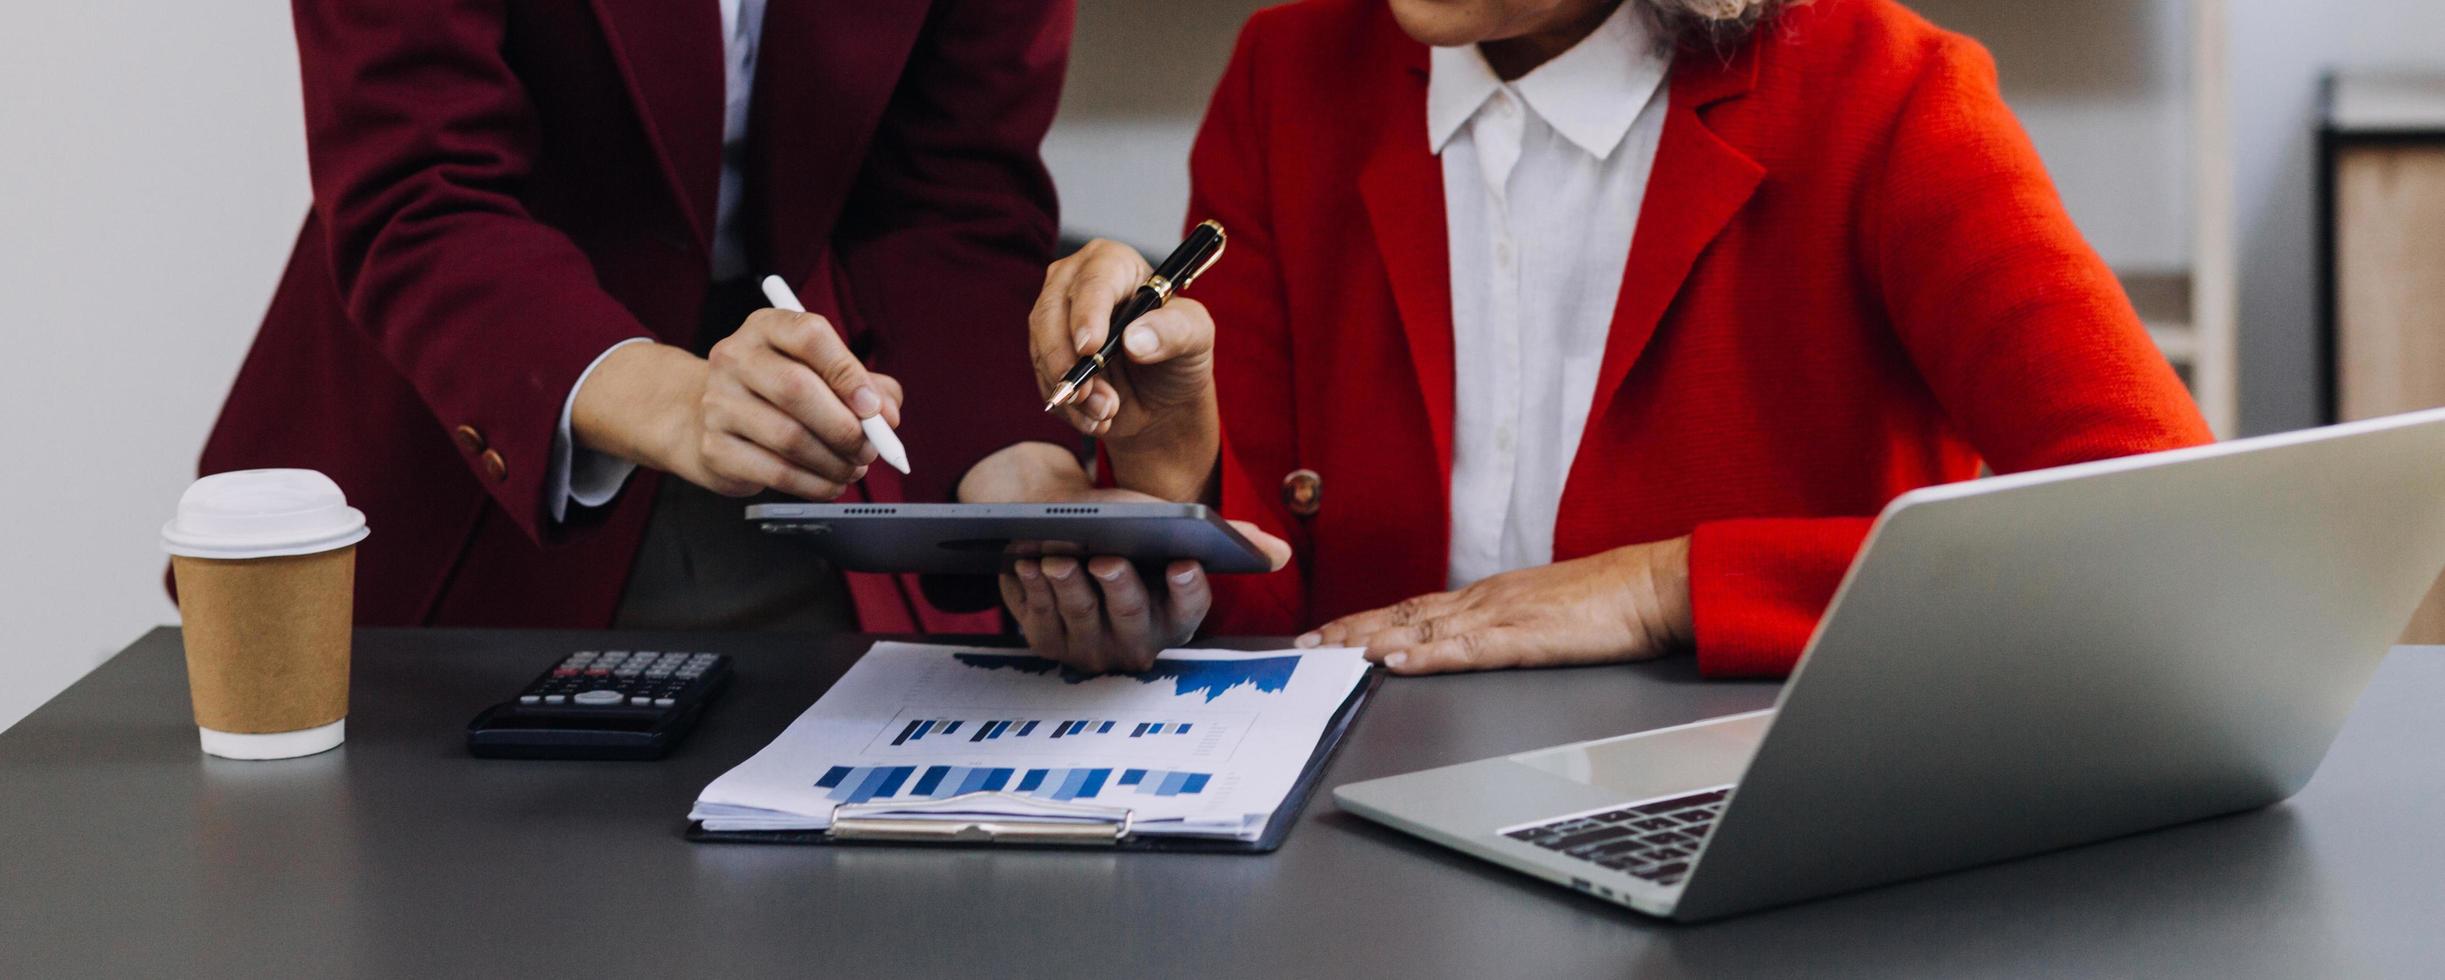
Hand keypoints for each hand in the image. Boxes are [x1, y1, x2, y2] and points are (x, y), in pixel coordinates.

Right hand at [573, 311, 901, 499]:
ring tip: (854, 469)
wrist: (703, 420)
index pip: (810, 336)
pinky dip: (815, 485)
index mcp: (767, 327)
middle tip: (871, 449)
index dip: (849, 373)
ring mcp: (718, 403)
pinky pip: (776, 472)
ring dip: (835, 462)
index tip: (874, 408)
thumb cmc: (778, 394)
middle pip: (797, 389)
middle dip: (846, 427)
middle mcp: (735, 358)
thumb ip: (866, 386)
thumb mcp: (821, 374)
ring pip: (789, 437)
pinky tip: (830, 484)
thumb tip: (888, 415)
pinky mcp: (715, 447)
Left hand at [963, 443, 1290, 671]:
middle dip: (1119, 588)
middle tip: (1107, 558)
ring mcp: (1088, 646)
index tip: (1184, 562)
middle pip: (1130, 617)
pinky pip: (1038, 618)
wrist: (1067, 524)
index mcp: (1173, 618)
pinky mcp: (1045, 640)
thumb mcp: (1174, 526)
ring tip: (1056, 558)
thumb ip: (1225, 538)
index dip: (1187, 589)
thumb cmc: (1128, 528)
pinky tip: (1024, 564)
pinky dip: (1031, 590)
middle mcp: (1135, 642)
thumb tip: (1279, 553)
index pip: (1189, 610)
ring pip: (1079, 618)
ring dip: (1067, 588)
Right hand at [1029, 239, 1219, 501]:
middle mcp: (1077, 282)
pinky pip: (1043, 380)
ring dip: (1072, 389)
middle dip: (1067, 359)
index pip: (1094, 280)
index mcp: (1115, 264)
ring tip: (1107, 412)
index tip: (1091, 348)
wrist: (1164, 398)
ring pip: (1042, 349)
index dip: (1088, 313)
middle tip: (1087, 394)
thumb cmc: (1181, 352)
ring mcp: (1056, 319)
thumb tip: (1134, 340)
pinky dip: (1068, 407)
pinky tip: (1097, 419)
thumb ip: (1175, 331)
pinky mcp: (1047, 354)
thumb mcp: (1196, 337)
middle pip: (1051, 311)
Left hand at [1299, 538, 1693, 674]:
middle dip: (1350, 629)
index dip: (1367, 620)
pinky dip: (1424, 655)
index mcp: (1490, 596)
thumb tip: (1477, 640)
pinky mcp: (1525, 638)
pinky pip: (1465, 649)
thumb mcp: (1547, 612)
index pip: (1414, 608)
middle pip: (1403, 614)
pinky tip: (1394, 661)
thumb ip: (1508, 625)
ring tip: (1330, 653)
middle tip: (1306, 644)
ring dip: (1371, 640)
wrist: (1656, 585)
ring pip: (1422, 628)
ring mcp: (1502, 616)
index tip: (1330, 633)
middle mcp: (1485, 600)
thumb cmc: (1612, 601)